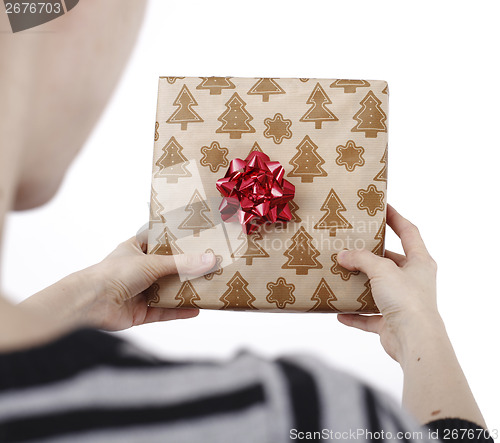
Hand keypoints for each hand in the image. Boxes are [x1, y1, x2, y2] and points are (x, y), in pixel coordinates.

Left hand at [20, 233, 215, 331]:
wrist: (90, 302)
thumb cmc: (114, 273)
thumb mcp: (153, 263)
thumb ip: (182, 264)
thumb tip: (210, 260)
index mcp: (136, 250)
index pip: (159, 242)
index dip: (176, 240)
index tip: (198, 238)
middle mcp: (138, 270)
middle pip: (168, 269)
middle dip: (186, 269)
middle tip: (210, 265)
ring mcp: (140, 291)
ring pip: (168, 291)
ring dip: (185, 291)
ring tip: (209, 287)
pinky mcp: (141, 312)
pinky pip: (164, 311)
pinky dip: (180, 311)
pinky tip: (197, 309)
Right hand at [337, 204, 439, 362]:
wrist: (414, 340)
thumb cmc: (408, 300)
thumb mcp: (382, 270)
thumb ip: (362, 259)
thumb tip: (344, 255)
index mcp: (419, 262)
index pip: (409, 232)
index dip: (396, 218)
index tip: (382, 207)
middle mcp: (412, 280)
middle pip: (389, 261)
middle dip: (370, 255)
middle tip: (351, 245)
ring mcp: (401, 301)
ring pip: (376, 288)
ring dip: (359, 284)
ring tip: (340, 274)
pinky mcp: (390, 321)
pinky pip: (368, 315)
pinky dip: (354, 314)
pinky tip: (339, 312)